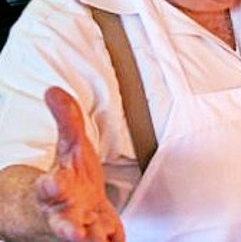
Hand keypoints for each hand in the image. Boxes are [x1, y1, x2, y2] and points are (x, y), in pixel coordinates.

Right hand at [36, 87, 123, 241]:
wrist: (67, 208)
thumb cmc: (70, 176)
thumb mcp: (70, 145)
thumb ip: (66, 119)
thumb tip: (53, 89)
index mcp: (57, 188)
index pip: (49, 187)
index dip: (50, 185)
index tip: (52, 182)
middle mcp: (66, 213)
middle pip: (63, 223)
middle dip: (67, 228)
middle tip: (74, 233)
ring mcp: (82, 229)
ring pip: (83, 240)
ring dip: (90, 241)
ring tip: (96, 241)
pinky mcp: (99, 238)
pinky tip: (114, 240)